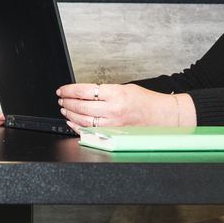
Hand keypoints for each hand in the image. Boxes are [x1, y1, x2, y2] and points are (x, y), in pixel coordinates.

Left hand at [56, 82, 194, 131]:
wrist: (162, 117)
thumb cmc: (146, 102)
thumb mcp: (125, 88)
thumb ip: (105, 91)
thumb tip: (84, 93)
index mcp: (116, 94)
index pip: (84, 90)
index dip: (69, 90)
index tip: (62, 89)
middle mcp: (113, 110)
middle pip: (80, 106)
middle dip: (66, 102)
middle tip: (61, 99)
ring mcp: (113, 125)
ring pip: (82, 120)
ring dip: (69, 114)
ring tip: (64, 109)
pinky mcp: (113, 134)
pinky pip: (89, 132)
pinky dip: (77, 127)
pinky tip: (71, 122)